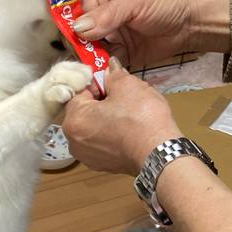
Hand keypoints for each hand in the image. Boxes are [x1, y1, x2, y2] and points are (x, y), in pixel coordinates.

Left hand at [62, 60, 181, 175]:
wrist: (158, 153)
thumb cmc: (140, 118)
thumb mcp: (128, 86)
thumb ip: (114, 75)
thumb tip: (110, 66)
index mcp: (73, 119)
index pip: (79, 92)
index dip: (98, 84)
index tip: (114, 83)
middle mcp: (73, 140)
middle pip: (85, 111)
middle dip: (102, 101)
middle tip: (125, 98)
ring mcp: (85, 155)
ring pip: (94, 127)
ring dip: (107, 118)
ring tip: (129, 114)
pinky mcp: (100, 165)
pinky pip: (102, 142)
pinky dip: (112, 134)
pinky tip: (129, 130)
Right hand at [73, 0, 229, 65]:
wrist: (192, 23)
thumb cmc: (166, 2)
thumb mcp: (135, 2)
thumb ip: (106, 15)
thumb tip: (77, 28)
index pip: (76, 11)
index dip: (71, 26)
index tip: (70, 41)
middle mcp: (102, 15)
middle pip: (78, 34)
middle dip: (78, 47)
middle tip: (79, 58)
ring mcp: (109, 36)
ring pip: (88, 50)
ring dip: (87, 60)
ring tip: (87, 69)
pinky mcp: (117, 54)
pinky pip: (101, 63)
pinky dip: (99, 69)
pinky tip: (98, 74)